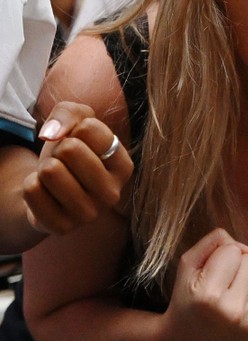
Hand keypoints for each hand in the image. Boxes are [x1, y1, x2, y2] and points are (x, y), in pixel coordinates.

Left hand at [22, 101, 133, 234]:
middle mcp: (113, 193)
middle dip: (58, 150)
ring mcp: (89, 214)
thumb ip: (69, 113)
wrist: (51, 191)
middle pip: (70, 149)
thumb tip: (51, 134)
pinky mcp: (62, 228)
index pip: (90, 129)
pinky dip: (31, 185)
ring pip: (50, 171)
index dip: (74, 129)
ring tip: (54, 177)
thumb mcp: (76, 123)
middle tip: (63, 162)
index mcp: (124, 166)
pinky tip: (44, 193)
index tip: (79, 142)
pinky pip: (32, 191)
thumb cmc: (70, 154)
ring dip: (44, 168)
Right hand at [163, 229, 247, 340]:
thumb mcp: (188, 265)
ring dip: (246, 279)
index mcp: (209, 296)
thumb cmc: (186, 299)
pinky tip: (237, 306)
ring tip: (227, 295)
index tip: (209, 273)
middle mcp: (232, 311)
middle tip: (219, 285)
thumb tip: (245, 247)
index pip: (232, 251)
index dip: (220, 256)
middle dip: (235, 266)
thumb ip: (213, 242)